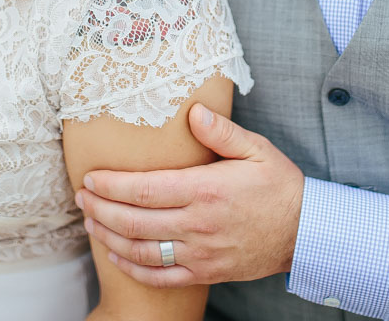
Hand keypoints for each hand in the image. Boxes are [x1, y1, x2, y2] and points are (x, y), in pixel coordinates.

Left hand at [75, 103, 304, 287]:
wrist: (306, 232)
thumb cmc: (280, 186)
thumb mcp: (257, 149)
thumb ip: (222, 131)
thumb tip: (192, 112)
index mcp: (205, 190)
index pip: (145, 189)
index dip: (112, 185)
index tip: (91, 178)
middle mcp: (198, 225)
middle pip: (134, 221)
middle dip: (101, 209)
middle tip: (82, 197)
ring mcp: (200, 253)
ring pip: (141, 250)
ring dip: (110, 237)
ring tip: (91, 221)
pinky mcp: (206, 272)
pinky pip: (161, 276)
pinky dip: (133, 269)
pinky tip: (117, 255)